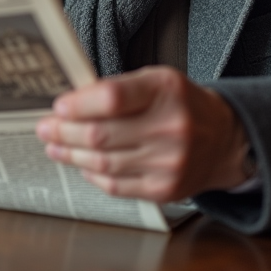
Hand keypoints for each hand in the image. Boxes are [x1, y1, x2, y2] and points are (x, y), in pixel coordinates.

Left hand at [35, 66, 251, 201]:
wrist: (225, 138)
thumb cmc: (182, 105)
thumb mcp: (157, 81)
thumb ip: (118, 88)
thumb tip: (71, 103)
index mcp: (166, 90)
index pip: (113, 97)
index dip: (79, 104)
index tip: (59, 106)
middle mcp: (171, 126)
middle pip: (101, 134)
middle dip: (64, 132)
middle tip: (45, 128)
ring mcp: (169, 161)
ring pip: (103, 162)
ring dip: (71, 156)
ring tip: (54, 147)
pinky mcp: (165, 189)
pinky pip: (116, 185)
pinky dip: (93, 175)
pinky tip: (81, 165)